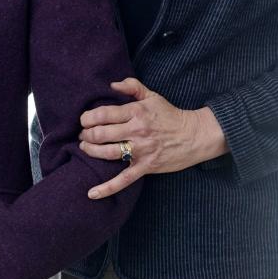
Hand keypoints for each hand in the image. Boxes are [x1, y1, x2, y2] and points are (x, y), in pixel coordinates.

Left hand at [81, 77, 228, 198]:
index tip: (83, 120)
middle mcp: (137, 130)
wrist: (194, 135)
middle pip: (101, 134)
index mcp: (136, 112)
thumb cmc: (170, 115)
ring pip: (107, 153)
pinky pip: (123, 179)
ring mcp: (141, 150)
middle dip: (86, 135)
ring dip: (90, 151)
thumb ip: (132, 87)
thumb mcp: (152, 96)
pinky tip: (92, 193)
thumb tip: (111, 85)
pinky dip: (107, 188)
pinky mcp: (146, 166)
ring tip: (84, 148)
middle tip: (83, 135)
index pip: (103, 114)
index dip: (87, 118)